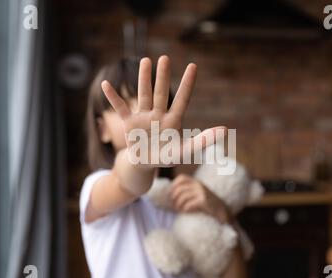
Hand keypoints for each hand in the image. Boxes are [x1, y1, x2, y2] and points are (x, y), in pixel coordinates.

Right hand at [101, 56, 225, 167]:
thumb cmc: (166, 157)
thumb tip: (225, 130)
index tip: (193, 66)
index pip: (182, 99)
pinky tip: (106, 84)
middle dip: (162, 76)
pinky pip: (120, 108)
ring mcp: (144, 117)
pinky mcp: (130, 123)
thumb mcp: (185, 151)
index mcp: (173, 120)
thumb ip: (204, 141)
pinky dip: (113, 97)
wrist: (145, 165)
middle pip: (161, 92)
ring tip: (146, 61)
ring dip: (143, 79)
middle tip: (165, 58)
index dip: (187, 84)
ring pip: (144, 94)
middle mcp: (159, 114)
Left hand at [170, 174, 231, 223]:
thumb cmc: (207, 203)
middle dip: (174, 198)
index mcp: (197, 181)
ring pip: (182, 198)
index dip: (174, 185)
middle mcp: (199, 185)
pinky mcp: (203, 201)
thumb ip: (188, 191)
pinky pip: (188, 205)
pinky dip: (185, 209)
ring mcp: (201, 192)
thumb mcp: (198, 193)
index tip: (171, 194)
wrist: (221, 210)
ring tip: (179, 210)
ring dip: (178, 205)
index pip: (181, 178)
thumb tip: (170, 194)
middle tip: (174, 205)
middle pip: (179, 189)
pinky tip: (186, 211)